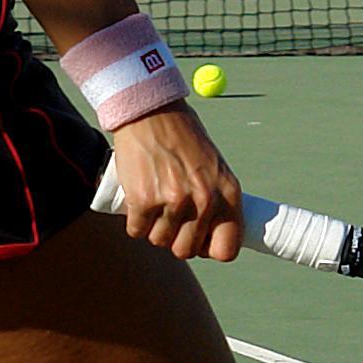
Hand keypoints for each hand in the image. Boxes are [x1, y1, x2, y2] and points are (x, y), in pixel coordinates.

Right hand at [106, 103, 240, 262]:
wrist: (151, 111)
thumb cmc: (182, 137)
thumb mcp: (213, 166)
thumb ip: (215, 199)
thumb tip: (209, 239)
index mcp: (228, 193)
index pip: (227, 249)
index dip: (208, 249)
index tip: (198, 240)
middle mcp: (204, 200)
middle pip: (186, 251)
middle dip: (174, 239)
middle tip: (168, 216)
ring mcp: (174, 201)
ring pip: (159, 241)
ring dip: (153, 227)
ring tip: (154, 201)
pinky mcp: (144, 200)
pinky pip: (136, 231)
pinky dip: (135, 221)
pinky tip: (138, 200)